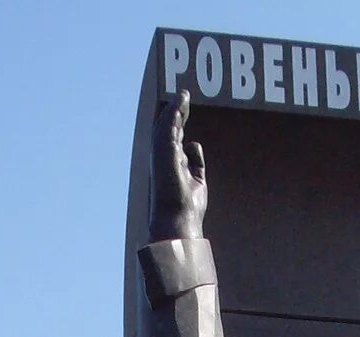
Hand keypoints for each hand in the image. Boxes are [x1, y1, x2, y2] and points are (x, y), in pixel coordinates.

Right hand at [148, 90, 207, 242]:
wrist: (179, 219)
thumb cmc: (187, 207)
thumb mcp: (197, 180)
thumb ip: (196, 162)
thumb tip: (193, 142)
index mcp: (170, 165)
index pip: (174, 139)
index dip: (180, 123)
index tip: (186, 109)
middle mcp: (164, 158)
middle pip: (169, 129)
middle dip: (177, 112)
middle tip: (184, 96)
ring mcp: (162, 155)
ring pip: (166, 125)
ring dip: (175, 108)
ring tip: (184, 94)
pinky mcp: (164, 152)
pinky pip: (167, 126)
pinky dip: (174, 112)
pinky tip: (181, 101)